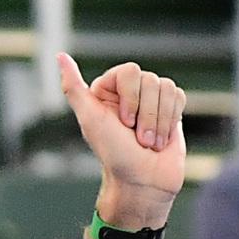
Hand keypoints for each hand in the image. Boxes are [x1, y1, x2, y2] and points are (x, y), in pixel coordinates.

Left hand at [57, 55, 185, 230]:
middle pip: (150, 80)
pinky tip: (161, 139)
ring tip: (149, 143)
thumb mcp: (90, 119)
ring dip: (159, 121)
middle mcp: (130, 92)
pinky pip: (179, 96)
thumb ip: (73, 88)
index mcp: (108, 91)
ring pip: (166, 88)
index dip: (131, 97)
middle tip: (137, 138)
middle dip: (146, 114)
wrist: (143, 182)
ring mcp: (151, 100)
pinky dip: (171, 120)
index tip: (123, 122)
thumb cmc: (114, 153)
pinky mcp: (171, 109)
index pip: (129, 71)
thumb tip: (60, 56)